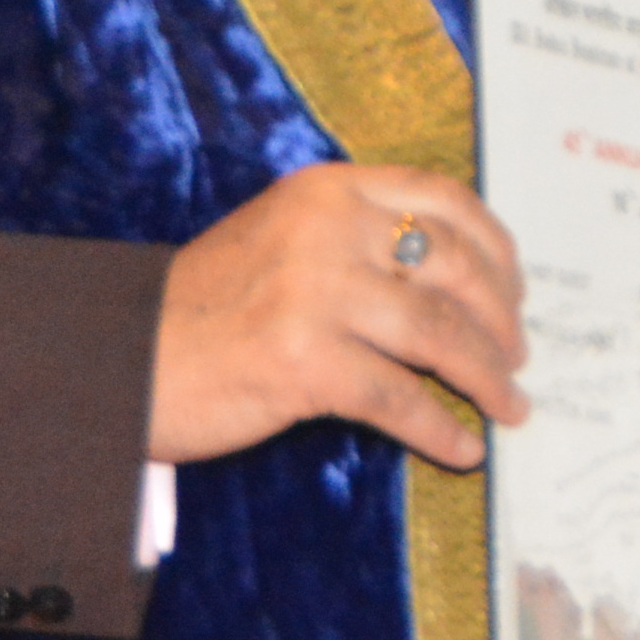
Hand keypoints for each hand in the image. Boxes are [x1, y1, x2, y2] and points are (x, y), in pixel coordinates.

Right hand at [148, 162, 525, 470]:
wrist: (122, 358)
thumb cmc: (208, 307)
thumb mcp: (284, 237)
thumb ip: (357, 238)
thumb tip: (456, 280)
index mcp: (328, 190)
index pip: (443, 199)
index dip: (495, 247)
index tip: (516, 287)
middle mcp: (327, 230)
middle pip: (454, 268)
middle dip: (501, 320)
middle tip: (517, 356)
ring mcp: (315, 294)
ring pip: (439, 335)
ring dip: (487, 378)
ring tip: (509, 406)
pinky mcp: (303, 363)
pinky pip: (399, 400)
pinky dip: (441, 430)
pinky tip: (463, 448)